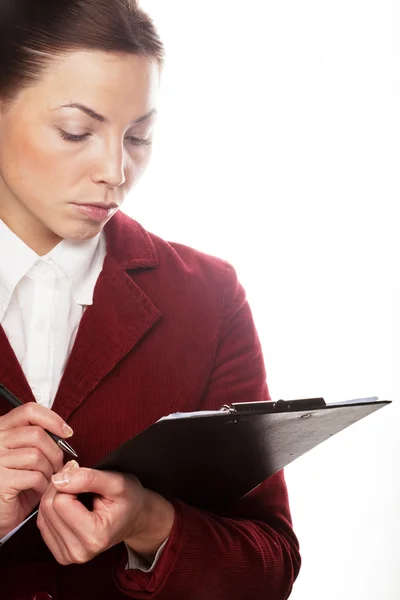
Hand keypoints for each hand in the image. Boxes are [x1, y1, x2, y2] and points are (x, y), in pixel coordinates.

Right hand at [0, 403, 71, 536]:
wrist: (0, 512)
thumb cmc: (15, 483)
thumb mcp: (24, 453)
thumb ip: (37, 438)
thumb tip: (64, 432)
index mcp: (2, 429)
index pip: (29, 411)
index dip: (52, 419)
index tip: (66, 432)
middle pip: (37, 434)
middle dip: (55, 451)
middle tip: (57, 466)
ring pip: (37, 456)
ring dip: (49, 470)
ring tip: (47, 479)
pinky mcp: (2, 481)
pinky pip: (34, 477)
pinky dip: (43, 485)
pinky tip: (38, 490)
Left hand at [37, 461, 174, 565]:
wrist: (134, 518)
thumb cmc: (129, 498)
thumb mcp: (116, 482)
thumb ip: (88, 478)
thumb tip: (58, 480)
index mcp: (94, 536)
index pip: (61, 502)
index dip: (69, 480)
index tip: (82, 471)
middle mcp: (79, 552)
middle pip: (48, 509)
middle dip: (59, 486)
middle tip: (77, 476)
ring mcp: (69, 556)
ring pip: (43, 516)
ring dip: (54, 496)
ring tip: (75, 489)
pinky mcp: (61, 555)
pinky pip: (43, 525)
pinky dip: (52, 508)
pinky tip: (68, 502)